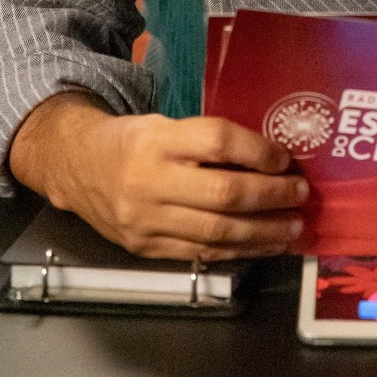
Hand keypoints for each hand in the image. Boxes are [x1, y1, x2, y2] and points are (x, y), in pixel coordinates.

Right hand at [9, 93, 308, 259]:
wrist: (77, 168)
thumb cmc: (133, 140)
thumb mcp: (165, 123)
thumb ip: (207, 138)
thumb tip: (268, 152)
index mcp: (158, 140)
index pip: (217, 142)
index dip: (257, 151)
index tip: (285, 158)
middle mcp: (150, 181)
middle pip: (223, 194)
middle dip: (270, 197)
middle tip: (300, 194)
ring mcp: (146, 220)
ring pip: (216, 232)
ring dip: (262, 232)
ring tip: (291, 226)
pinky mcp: (145, 248)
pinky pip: (201, 253)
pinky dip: (238, 250)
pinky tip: (262, 245)